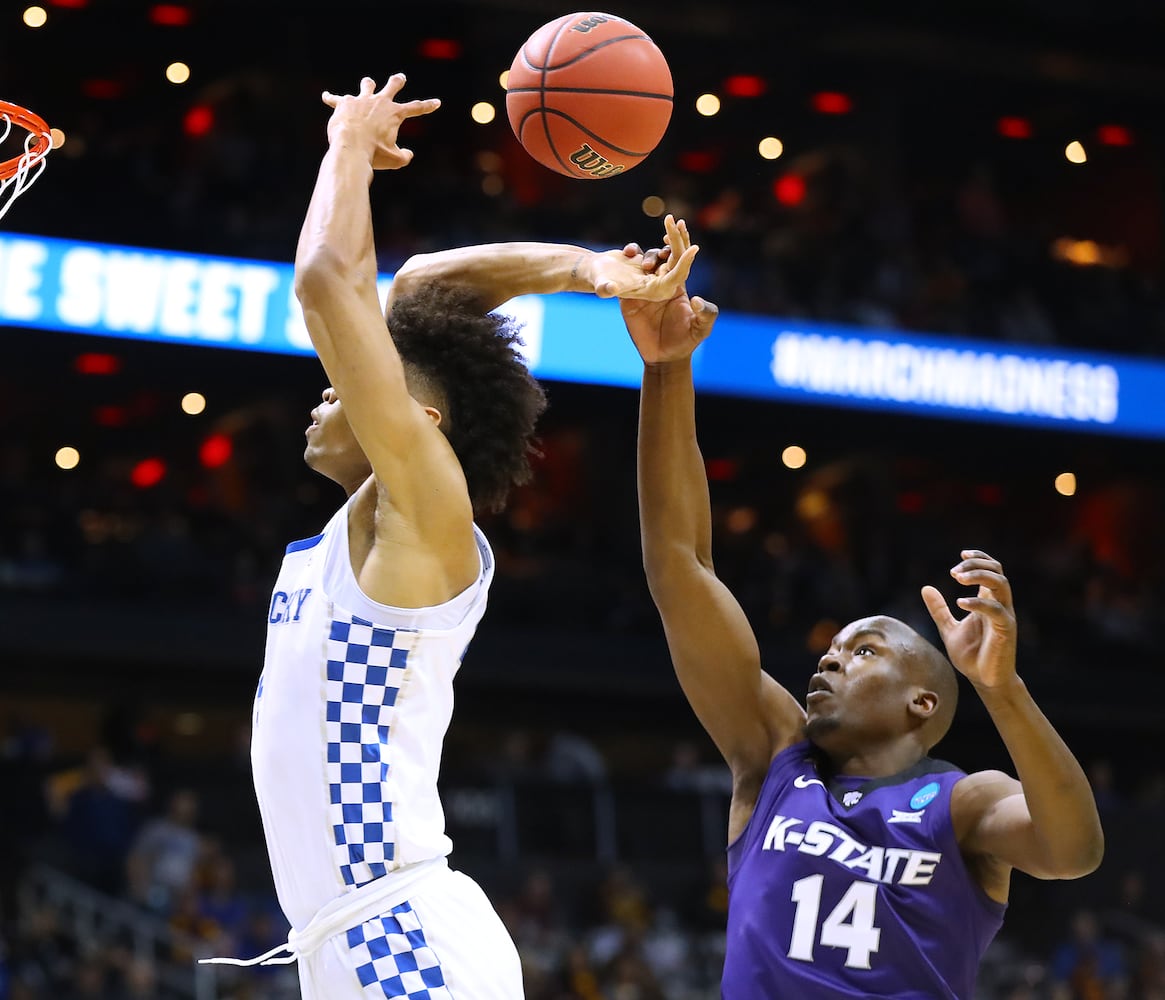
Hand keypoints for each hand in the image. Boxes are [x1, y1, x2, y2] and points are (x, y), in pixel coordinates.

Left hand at [322, 74, 440, 169]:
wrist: (350, 147)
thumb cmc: (374, 154)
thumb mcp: (395, 160)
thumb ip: (405, 156)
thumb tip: (408, 154)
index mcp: (394, 113)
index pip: (416, 108)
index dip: (428, 106)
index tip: (437, 102)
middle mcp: (379, 102)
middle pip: (392, 86)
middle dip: (397, 82)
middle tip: (400, 78)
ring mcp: (361, 100)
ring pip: (367, 85)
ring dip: (368, 84)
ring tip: (369, 82)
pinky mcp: (344, 104)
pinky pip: (336, 99)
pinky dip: (331, 98)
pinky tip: (326, 96)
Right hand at [588, 214, 698, 300]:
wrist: (591, 275)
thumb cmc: (596, 280)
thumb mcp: (601, 285)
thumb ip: (605, 288)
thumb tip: (609, 289)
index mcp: (654, 291)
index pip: (675, 277)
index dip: (684, 263)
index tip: (694, 248)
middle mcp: (658, 284)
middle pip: (676, 262)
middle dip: (678, 242)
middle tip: (677, 222)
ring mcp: (654, 274)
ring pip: (670, 255)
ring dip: (670, 239)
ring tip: (668, 223)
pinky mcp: (649, 265)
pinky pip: (659, 251)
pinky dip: (650, 245)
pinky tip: (627, 252)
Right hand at [619, 216, 717, 363]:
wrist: (663, 357)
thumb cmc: (684, 342)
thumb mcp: (700, 330)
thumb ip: (705, 314)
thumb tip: (695, 297)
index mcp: (678, 287)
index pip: (680, 260)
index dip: (682, 244)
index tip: (681, 228)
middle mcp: (663, 283)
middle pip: (666, 255)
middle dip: (671, 236)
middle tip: (670, 219)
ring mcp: (645, 289)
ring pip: (647, 262)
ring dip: (647, 254)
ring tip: (644, 262)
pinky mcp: (630, 298)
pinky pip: (628, 275)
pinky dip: (629, 261)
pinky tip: (628, 254)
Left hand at [921, 550, 1018, 690]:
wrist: (985, 681)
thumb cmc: (971, 655)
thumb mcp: (949, 629)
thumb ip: (939, 609)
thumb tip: (926, 588)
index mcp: (988, 602)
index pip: (992, 570)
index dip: (979, 558)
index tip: (961, 554)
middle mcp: (999, 605)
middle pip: (997, 571)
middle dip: (976, 564)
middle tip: (954, 571)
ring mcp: (1004, 616)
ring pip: (1001, 584)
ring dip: (979, 576)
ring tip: (957, 577)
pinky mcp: (1006, 630)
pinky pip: (996, 610)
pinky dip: (978, 602)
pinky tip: (959, 602)